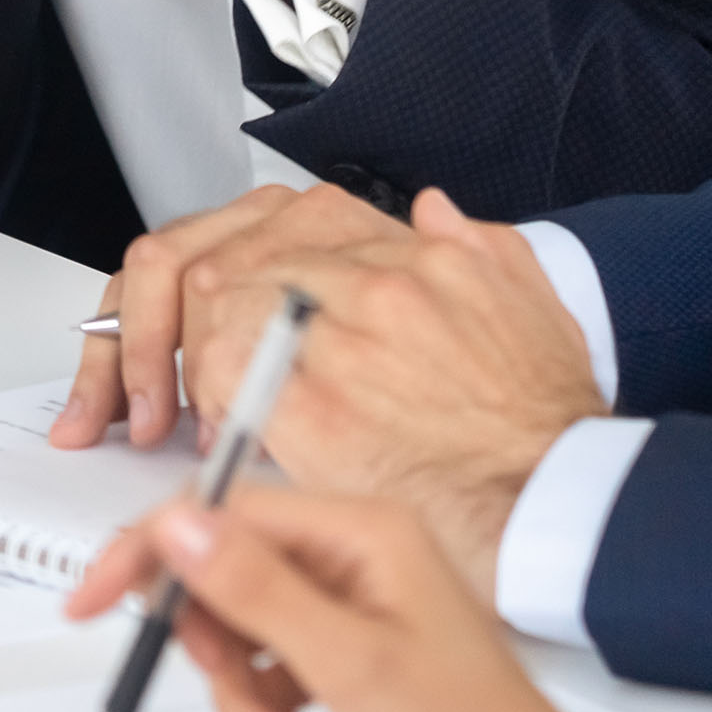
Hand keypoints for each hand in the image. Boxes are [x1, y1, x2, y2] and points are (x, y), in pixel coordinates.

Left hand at [64, 185, 598, 586]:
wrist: (559, 498)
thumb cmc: (543, 422)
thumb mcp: (526, 303)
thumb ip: (475, 246)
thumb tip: (434, 213)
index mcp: (409, 247)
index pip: (273, 229)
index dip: (223, 282)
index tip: (206, 323)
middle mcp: (368, 274)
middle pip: (222, 259)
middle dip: (168, 321)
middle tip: (152, 378)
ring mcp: (338, 331)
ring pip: (209, 304)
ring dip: (174, 360)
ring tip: (173, 410)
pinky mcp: (312, 402)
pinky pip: (219, 373)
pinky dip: (197, 399)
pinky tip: (207, 435)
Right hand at [65, 489, 572, 711]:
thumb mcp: (349, 665)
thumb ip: (258, 590)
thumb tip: (180, 524)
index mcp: (361, 530)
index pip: (224, 511)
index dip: (152, 553)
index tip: (94, 599)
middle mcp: (352, 554)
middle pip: (224, 573)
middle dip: (217, 650)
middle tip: (240, 698)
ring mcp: (348, 603)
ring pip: (239, 631)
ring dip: (244, 699)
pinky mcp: (343, 650)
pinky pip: (267, 668)